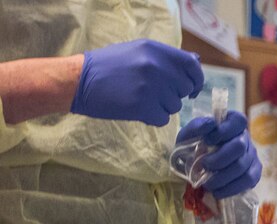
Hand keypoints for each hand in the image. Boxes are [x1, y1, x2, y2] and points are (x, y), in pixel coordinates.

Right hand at [71, 40, 202, 125]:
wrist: (78, 80)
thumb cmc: (109, 66)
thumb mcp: (137, 51)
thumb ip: (167, 58)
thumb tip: (196, 63)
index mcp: (156, 50)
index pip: (192, 66)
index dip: (196, 80)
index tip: (191, 88)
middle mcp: (156, 66)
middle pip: (185, 89)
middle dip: (174, 94)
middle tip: (153, 92)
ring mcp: (151, 86)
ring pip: (175, 106)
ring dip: (162, 106)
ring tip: (140, 97)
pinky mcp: (143, 106)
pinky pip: (163, 119)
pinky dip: (152, 118)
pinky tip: (136, 108)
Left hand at [176, 112, 262, 197]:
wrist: (197, 162)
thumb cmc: (195, 144)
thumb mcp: (190, 133)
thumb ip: (198, 127)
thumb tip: (211, 125)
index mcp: (232, 123)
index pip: (238, 121)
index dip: (224, 131)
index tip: (207, 140)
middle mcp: (246, 138)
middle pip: (239, 147)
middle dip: (220, 159)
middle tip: (204, 166)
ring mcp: (252, 156)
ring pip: (242, 167)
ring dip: (222, 177)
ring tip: (208, 183)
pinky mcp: (254, 172)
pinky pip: (249, 181)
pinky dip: (232, 188)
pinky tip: (219, 191)